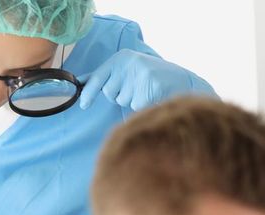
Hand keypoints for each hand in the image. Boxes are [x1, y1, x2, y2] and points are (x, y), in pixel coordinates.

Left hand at [79, 49, 214, 110]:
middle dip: (119, 95)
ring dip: (132, 101)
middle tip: (135, 88)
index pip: (98, 77)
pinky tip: (153, 97)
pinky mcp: (151, 89)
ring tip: (146, 90)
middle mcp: (130, 64)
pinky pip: (136, 107)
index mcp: (122, 57)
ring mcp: (141, 76)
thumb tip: (82, 82)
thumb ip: (106, 75)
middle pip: (110, 93)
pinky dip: (143, 106)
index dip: (88, 92)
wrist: (183, 80)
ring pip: (123, 101)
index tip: (83, 105)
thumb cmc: (150, 76)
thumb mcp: (127, 69)